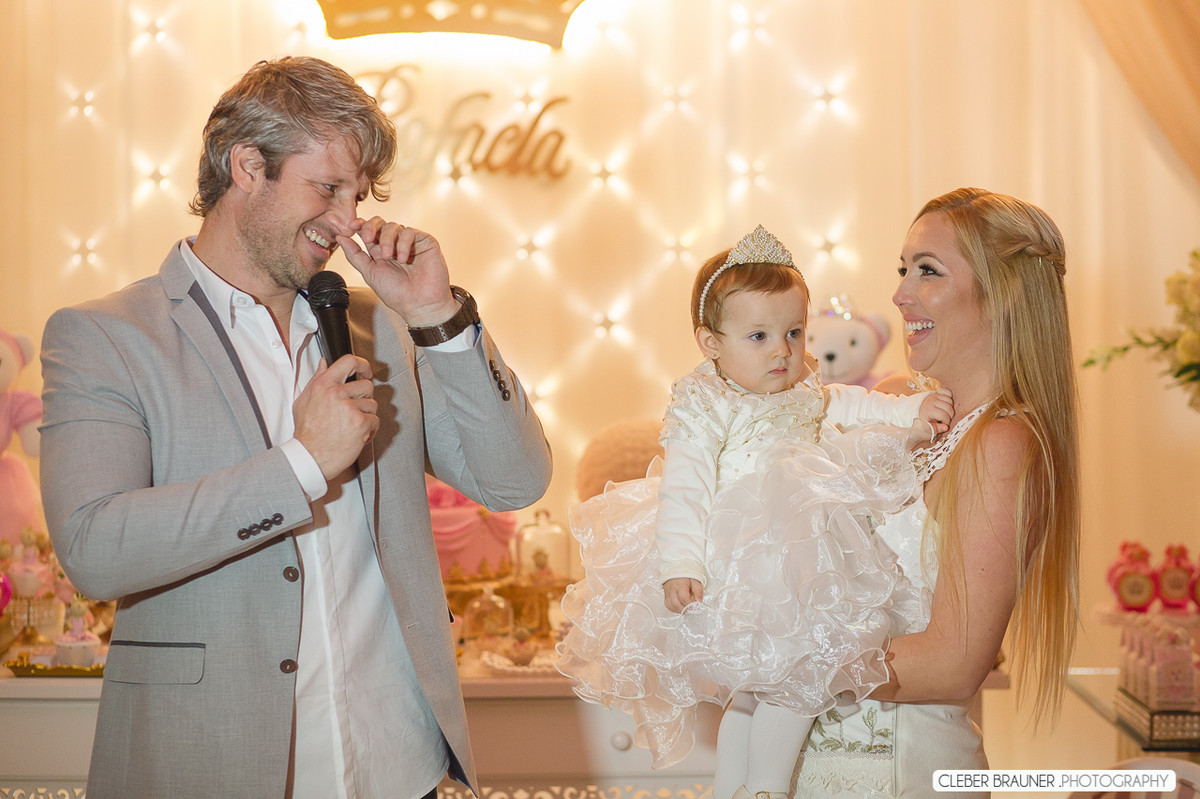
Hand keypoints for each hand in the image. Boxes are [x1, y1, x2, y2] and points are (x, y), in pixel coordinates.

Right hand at [293, 354, 378, 480]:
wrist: (311, 457)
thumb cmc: (307, 433)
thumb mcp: (303, 401)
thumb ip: (316, 380)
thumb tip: (323, 363)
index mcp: (323, 385)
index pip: (348, 361)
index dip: (362, 365)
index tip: (366, 371)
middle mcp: (336, 394)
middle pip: (366, 386)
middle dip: (364, 399)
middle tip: (354, 411)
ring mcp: (349, 408)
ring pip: (372, 404)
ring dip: (366, 416)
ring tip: (351, 426)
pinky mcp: (360, 422)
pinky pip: (375, 421)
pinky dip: (369, 430)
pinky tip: (356, 435)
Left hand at [336, 218, 460, 326]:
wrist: (420, 304)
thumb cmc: (398, 294)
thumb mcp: (370, 273)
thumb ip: (355, 254)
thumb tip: (340, 238)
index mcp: (379, 251)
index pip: (368, 230)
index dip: (359, 224)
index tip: (351, 226)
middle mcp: (394, 245)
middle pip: (379, 222)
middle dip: (370, 227)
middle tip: (367, 237)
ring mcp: (409, 243)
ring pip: (393, 225)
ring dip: (387, 239)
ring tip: (389, 257)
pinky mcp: (425, 242)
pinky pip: (410, 232)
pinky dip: (403, 243)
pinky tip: (403, 258)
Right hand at [663, 578, 703, 612]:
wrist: (675, 569)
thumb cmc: (685, 574)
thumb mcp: (695, 579)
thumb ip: (698, 590)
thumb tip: (699, 601)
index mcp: (679, 585)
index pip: (684, 598)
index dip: (691, 604)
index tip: (697, 606)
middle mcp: (672, 590)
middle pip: (676, 605)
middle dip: (686, 609)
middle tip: (693, 609)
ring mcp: (667, 593)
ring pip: (672, 607)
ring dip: (681, 610)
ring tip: (688, 608)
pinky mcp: (666, 596)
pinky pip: (669, 606)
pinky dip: (675, 609)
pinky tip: (681, 607)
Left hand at [911, 387, 953, 445]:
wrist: (916, 410)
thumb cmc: (923, 420)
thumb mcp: (926, 427)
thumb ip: (936, 429)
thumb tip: (946, 427)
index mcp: (928, 410)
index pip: (944, 415)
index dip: (946, 421)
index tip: (944, 424)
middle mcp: (931, 401)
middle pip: (948, 408)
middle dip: (950, 416)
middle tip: (946, 419)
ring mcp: (934, 395)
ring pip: (950, 400)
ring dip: (950, 408)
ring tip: (946, 413)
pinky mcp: (937, 392)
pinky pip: (947, 392)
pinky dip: (949, 397)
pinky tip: (946, 403)